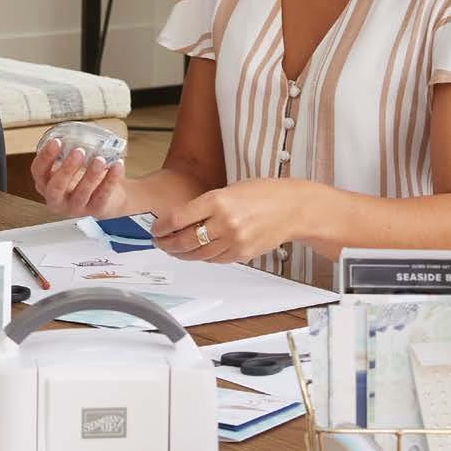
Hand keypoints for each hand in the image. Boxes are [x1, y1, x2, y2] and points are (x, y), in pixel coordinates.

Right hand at [30, 140, 127, 219]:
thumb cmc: (84, 179)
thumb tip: (79, 130)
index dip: (45, 157)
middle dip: (67, 168)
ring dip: (90, 174)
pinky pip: (102, 195)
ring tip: (99, 159)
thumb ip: (70, 153)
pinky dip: (111, 179)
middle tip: (78, 152)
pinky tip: (117, 166)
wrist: (107, 199)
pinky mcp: (95, 210)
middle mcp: (57, 199)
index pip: (38, 172)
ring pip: (81, 193)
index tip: (56, 142)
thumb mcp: (71, 167)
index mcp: (46, 184)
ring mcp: (75, 207)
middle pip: (56, 187)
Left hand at [152, 179, 299, 262]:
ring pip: (197, 255)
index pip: (177, 219)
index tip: (156, 229)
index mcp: (218, 200)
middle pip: (183, 241)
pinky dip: (204, 257)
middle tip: (161, 242)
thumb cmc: (265, 194)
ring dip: (182, 254)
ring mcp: (233, 240)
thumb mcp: (231, 189)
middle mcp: (224, 222)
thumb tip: (181, 220)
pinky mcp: (241, 254)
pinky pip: (214, 260)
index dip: (161, 227)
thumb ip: (206, 205)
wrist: (293, 208)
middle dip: (167, 244)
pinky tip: (200, 251)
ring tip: (176, 249)